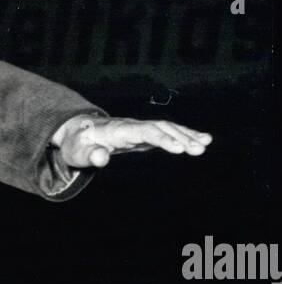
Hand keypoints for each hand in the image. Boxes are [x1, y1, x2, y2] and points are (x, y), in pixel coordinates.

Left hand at [55, 116, 211, 169]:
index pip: (144, 132)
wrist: (79, 133)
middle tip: (199, 150)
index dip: (161, 138)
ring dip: (187, 135)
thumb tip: (101, 158)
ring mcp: (140, 128)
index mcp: (118, 130)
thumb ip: (90, 155)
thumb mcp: (78, 153)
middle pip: (160, 127)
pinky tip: (203, 140)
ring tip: (205, 145)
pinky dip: (186, 135)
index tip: (178, 149)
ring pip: (168, 127)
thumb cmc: (78, 145)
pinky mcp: (146, 134)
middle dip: (180, 137)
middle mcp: (133, 125)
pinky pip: (169, 131)